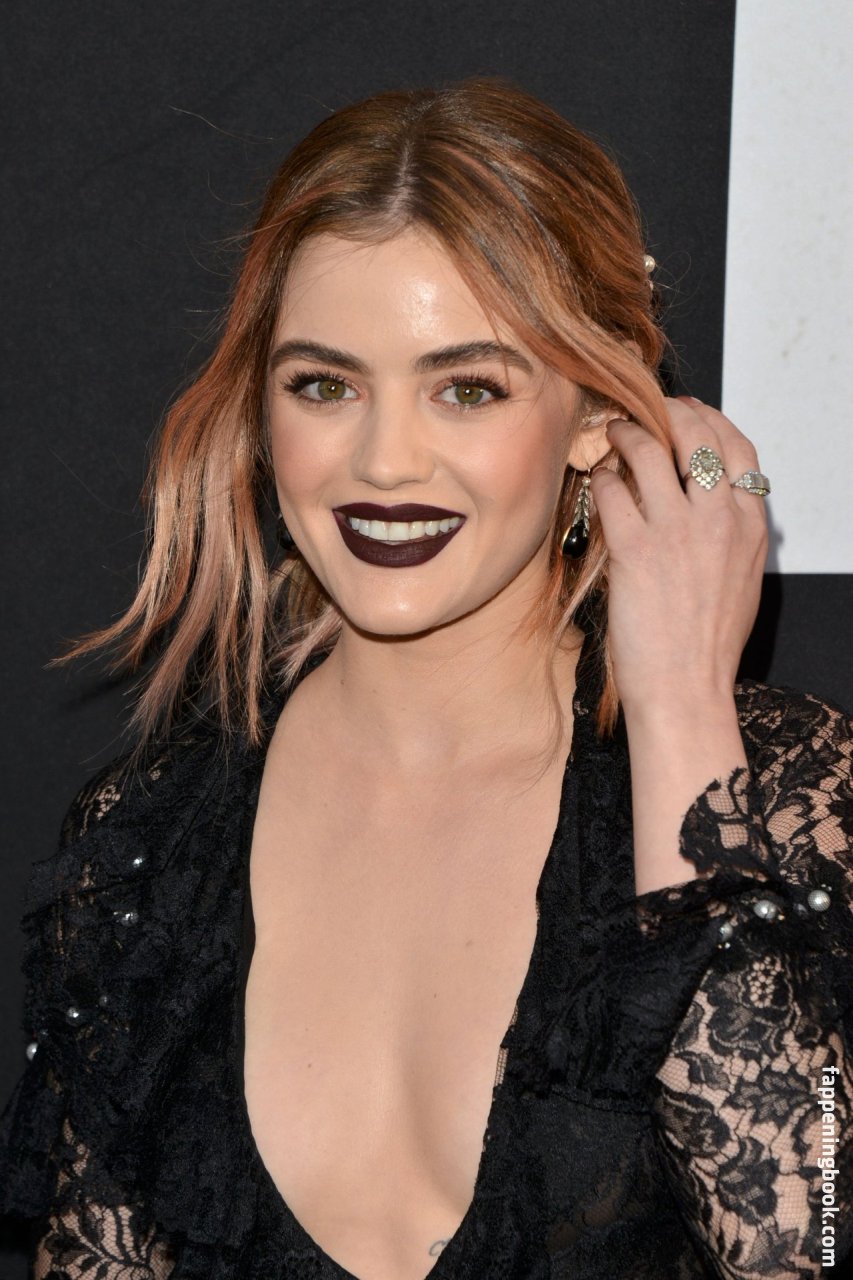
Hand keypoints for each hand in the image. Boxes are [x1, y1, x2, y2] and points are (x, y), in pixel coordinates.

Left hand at [590, 397, 768, 720]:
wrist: (686, 689)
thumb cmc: (707, 645)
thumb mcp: (742, 580)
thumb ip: (731, 534)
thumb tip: (708, 502)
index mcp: (751, 526)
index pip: (737, 446)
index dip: (708, 419)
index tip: (686, 412)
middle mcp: (720, 519)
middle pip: (697, 433)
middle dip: (666, 411)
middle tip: (642, 412)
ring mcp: (677, 530)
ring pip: (650, 449)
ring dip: (626, 434)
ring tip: (612, 435)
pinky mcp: (636, 548)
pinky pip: (612, 489)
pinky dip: (601, 477)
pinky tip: (596, 482)